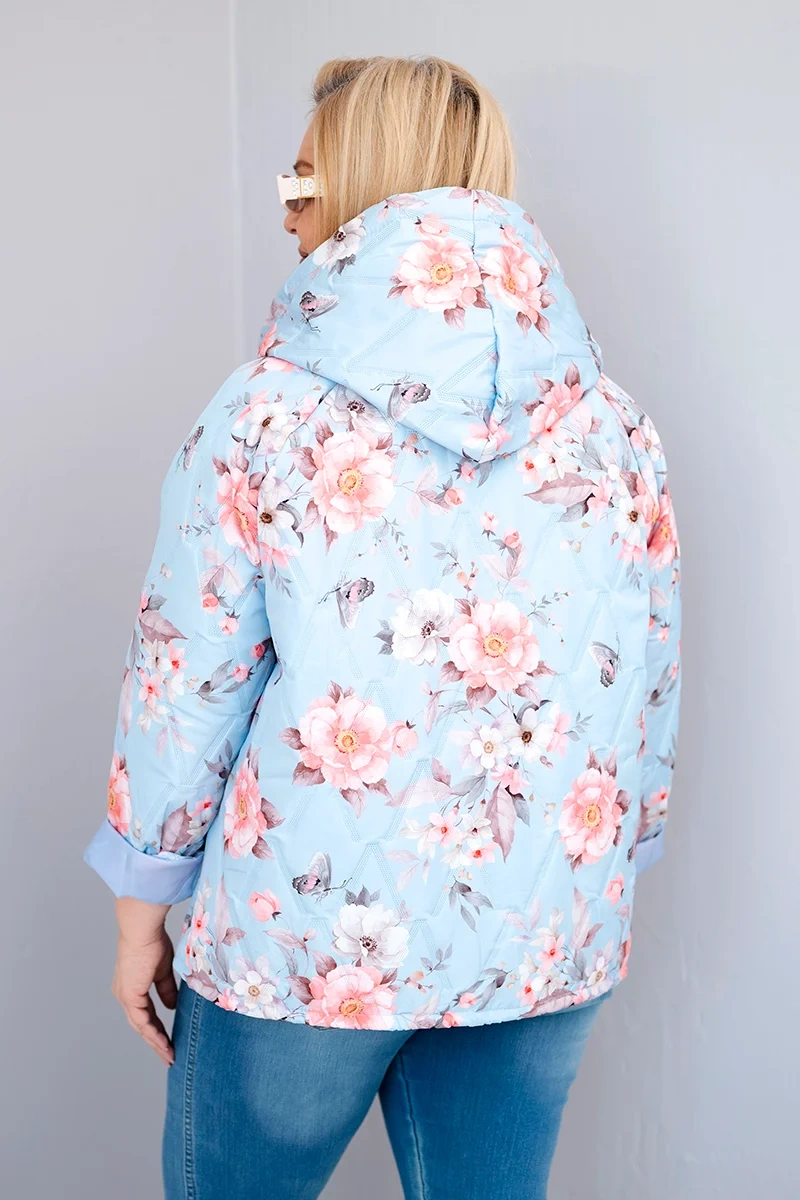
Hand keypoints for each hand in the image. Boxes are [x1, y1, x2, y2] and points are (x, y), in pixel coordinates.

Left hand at [112, 897, 175, 1065]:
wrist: (143, 931)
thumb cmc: (153, 942)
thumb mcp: (163, 970)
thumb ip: (166, 989)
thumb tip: (172, 1006)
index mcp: (132, 987)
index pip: (145, 1014)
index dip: (157, 1028)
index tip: (169, 1040)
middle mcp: (126, 995)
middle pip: (141, 1025)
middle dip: (156, 1041)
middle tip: (169, 1056)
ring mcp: (126, 997)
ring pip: (141, 1027)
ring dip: (156, 1043)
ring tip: (169, 1055)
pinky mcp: (130, 997)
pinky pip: (143, 1022)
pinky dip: (154, 1034)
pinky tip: (164, 1043)